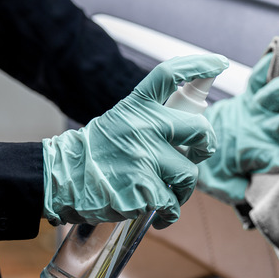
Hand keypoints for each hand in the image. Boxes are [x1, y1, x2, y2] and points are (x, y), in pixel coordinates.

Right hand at [42, 54, 228, 228]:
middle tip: (199, 153)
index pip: (169, 74)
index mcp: (135, 107)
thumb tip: (190, 132)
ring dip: (183, 190)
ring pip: (189, 174)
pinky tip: (156, 214)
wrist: (59, 182)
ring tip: (167, 194)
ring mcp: (144, 158)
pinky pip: (172, 203)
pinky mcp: (144, 189)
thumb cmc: (95, 155)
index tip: (219, 63)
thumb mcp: (118, 123)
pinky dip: (168, 213)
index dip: (198, 65)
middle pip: (200, 129)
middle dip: (206, 145)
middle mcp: (142, 127)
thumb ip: (151, 122)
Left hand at [198, 53, 278, 204]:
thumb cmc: (212, 164)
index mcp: (257, 154)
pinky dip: (270, 62)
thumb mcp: (226, 186)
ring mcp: (251, 109)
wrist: (187, 138)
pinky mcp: (246, 94)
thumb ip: (244, 191)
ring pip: (276, 93)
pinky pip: (258, 76)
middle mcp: (257, 129)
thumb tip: (260, 197)